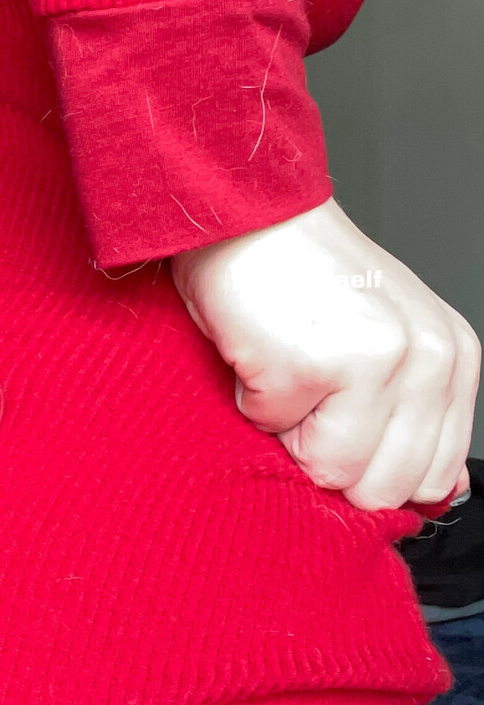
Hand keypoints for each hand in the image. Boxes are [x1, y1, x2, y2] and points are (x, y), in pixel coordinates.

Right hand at [172, 199, 478, 510]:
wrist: (248, 213)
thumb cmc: (304, 275)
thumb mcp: (389, 340)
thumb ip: (416, 414)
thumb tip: (429, 491)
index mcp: (455, 359)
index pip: (431, 479)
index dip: (369, 466)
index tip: (337, 422)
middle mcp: (430, 360)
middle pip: (380, 488)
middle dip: (328, 453)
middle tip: (308, 390)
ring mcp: (377, 362)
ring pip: (329, 470)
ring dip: (289, 429)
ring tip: (286, 366)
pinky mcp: (314, 363)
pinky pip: (271, 430)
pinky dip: (251, 398)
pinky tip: (262, 348)